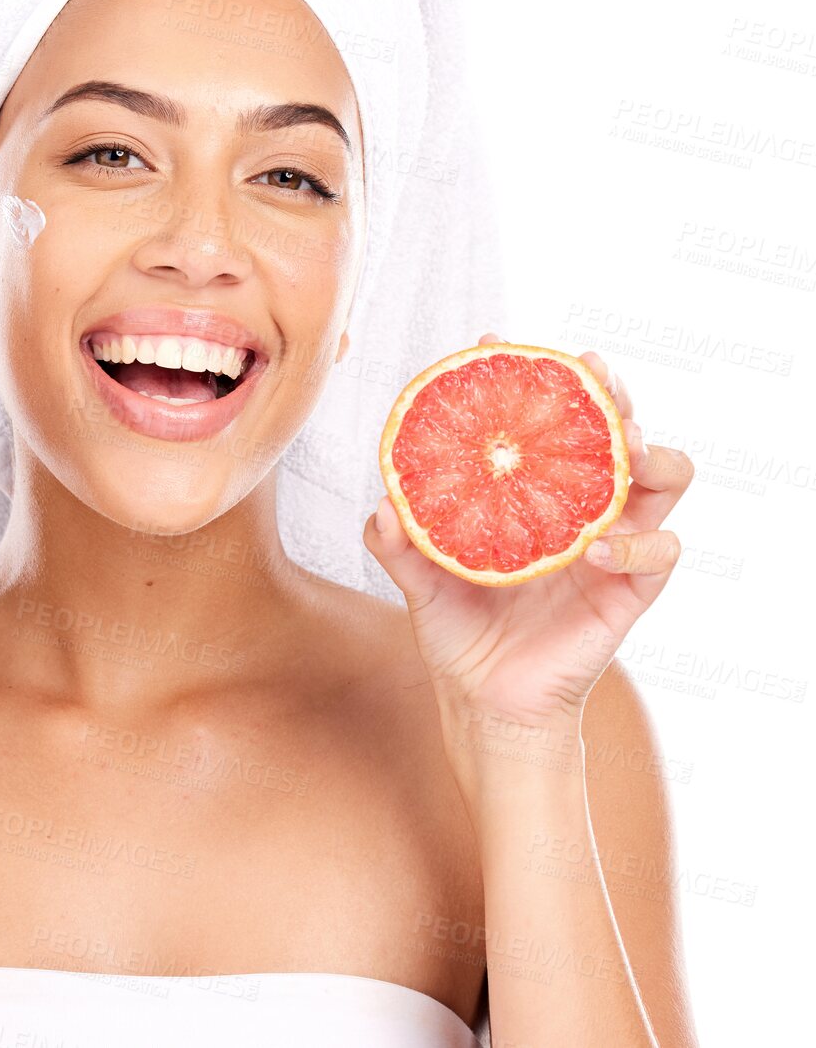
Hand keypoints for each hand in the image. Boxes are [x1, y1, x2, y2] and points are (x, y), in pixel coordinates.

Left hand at [363, 333, 693, 731]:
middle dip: (611, 392)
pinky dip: (638, 544)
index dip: (529, 377)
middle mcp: (579, 507)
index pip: (544, 419)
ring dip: (650, 453)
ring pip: (665, 476)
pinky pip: (662, 552)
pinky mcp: (632, 590)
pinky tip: (598, 549)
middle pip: (617, 428)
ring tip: (623, 447)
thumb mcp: (417, 583)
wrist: (486, 704)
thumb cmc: (457, 633)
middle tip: (592, 370)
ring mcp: (613, 545)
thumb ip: (398, 545)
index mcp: (532, 493)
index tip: (497, 344)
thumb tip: (383, 508)